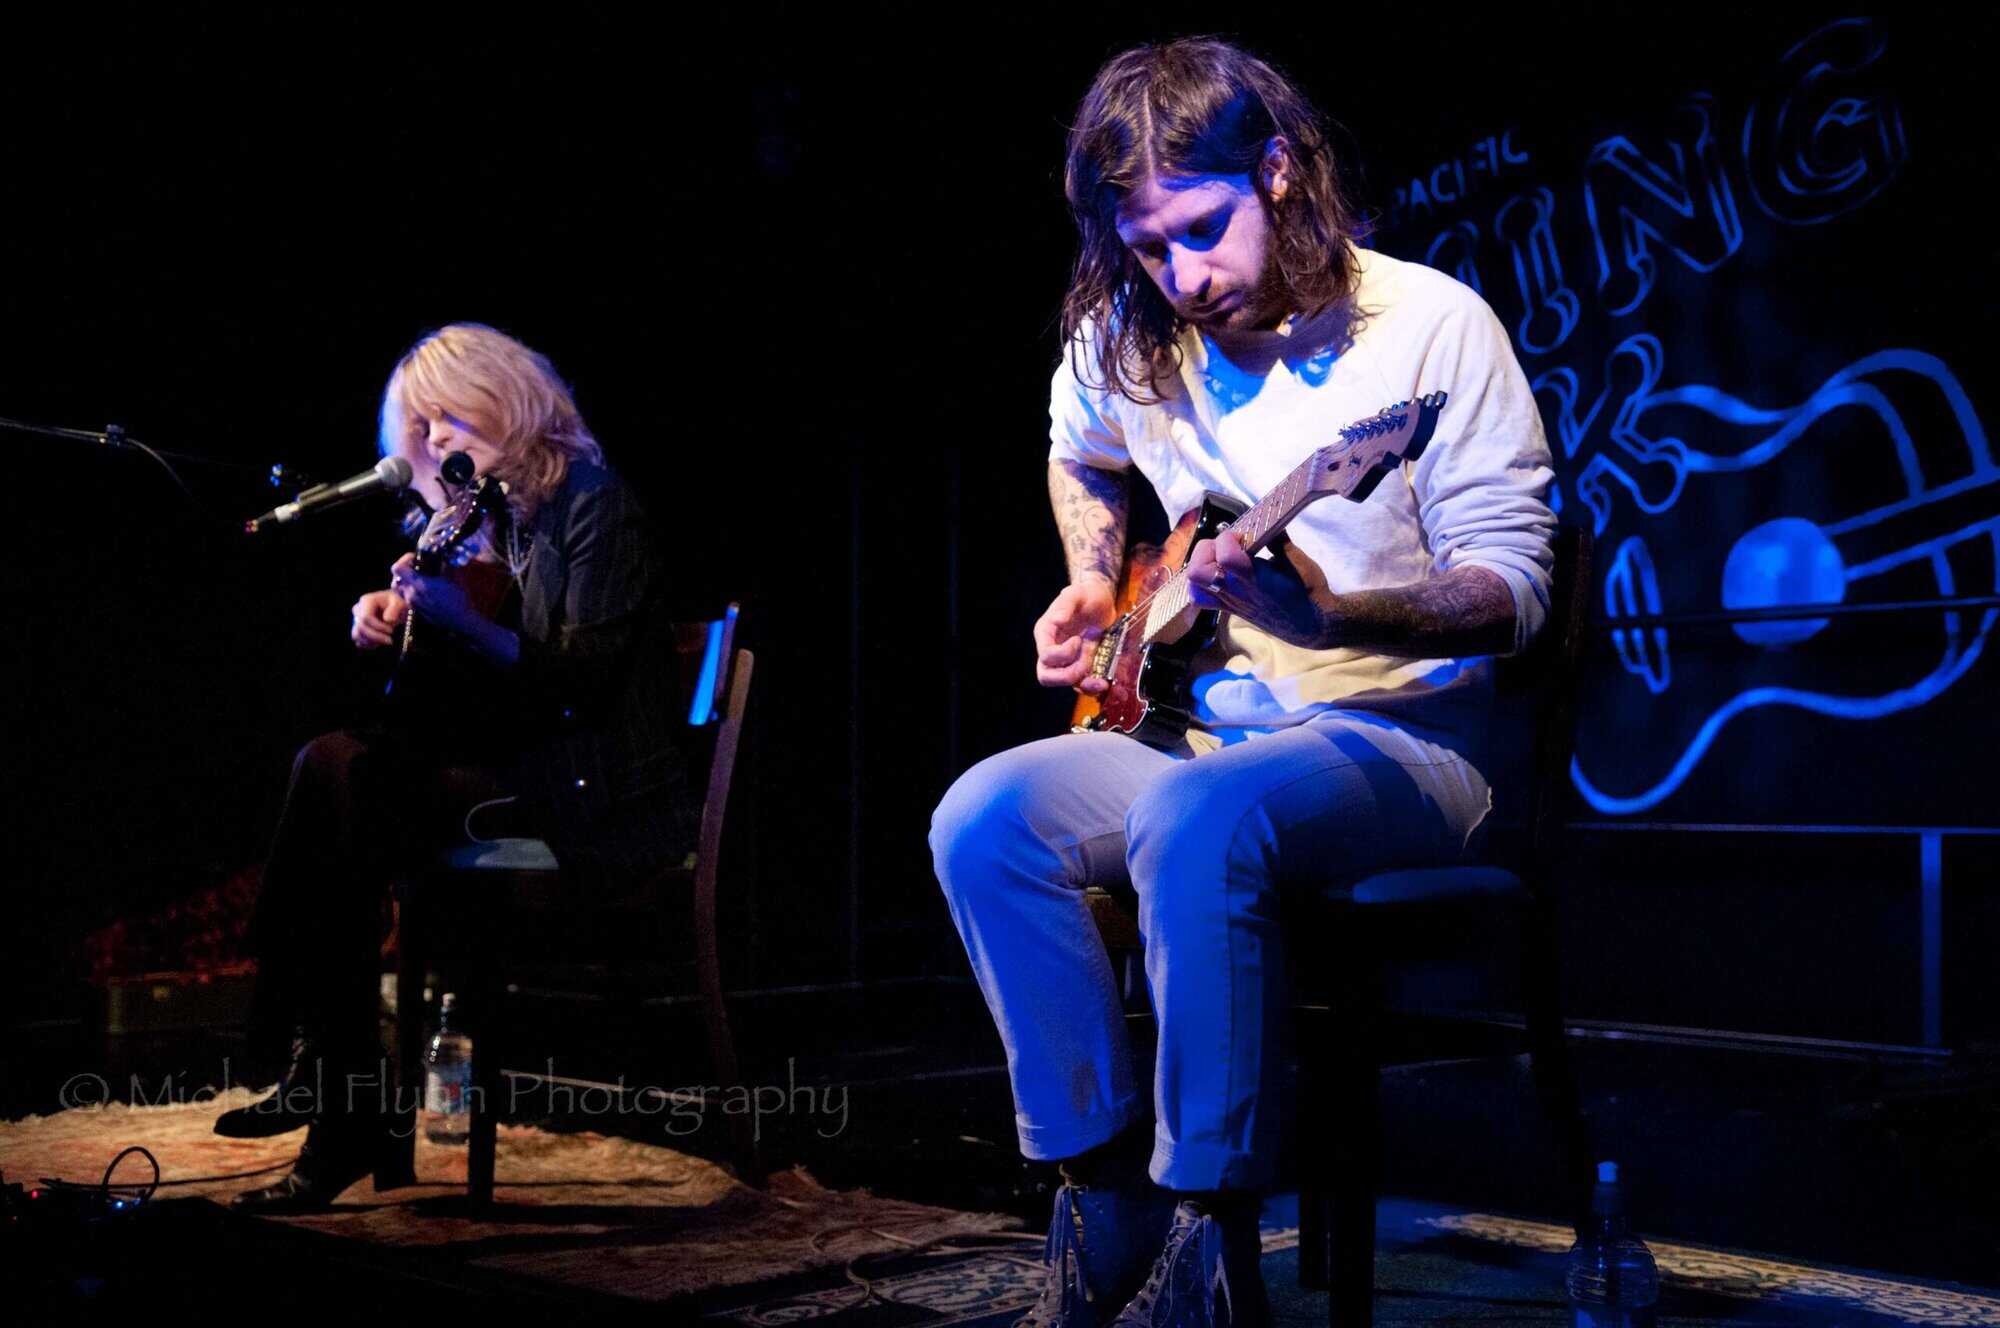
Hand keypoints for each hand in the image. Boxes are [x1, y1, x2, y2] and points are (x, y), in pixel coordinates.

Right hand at [350, 589, 407, 649]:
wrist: (393, 609)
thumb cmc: (396, 605)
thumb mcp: (400, 603)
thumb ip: (395, 609)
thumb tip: (387, 620)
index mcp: (367, 601)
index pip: (366, 617)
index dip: (378, 627)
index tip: (391, 631)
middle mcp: (358, 610)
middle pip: (360, 627)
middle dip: (376, 636)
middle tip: (390, 641)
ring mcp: (356, 621)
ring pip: (357, 635)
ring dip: (372, 642)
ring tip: (386, 641)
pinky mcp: (358, 630)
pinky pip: (359, 641)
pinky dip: (369, 645)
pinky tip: (381, 643)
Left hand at [386, 553, 478, 636]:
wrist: (461, 622)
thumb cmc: (458, 599)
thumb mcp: (452, 578)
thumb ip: (442, 565)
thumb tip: (440, 557)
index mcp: (419, 585)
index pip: (397, 568)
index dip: (405, 560)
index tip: (416, 559)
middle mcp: (411, 595)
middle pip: (395, 580)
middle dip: (403, 572)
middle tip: (416, 569)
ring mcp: (413, 605)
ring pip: (400, 591)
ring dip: (405, 583)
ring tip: (419, 580)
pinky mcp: (417, 612)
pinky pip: (407, 599)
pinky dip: (411, 592)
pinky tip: (425, 591)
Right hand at [1033, 580, 1117, 692]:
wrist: (1101, 600)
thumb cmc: (1086, 594)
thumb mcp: (1076, 593)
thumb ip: (1065, 604)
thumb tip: (1057, 620)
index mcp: (1046, 632)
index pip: (1045, 655)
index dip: (1063, 653)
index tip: (1079, 640)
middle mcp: (1053, 649)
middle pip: (1046, 676)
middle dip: (1067, 675)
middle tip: (1085, 664)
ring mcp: (1066, 659)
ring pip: (1063, 683)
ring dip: (1082, 683)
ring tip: (1099, 680)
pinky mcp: (1080, 664)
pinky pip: (1080, 683)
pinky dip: (1090, 687)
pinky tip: (1103, 683)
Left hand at [1185, 529, 1328, 646]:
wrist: (1312, 625)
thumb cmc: (1309, 593)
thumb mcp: (1300, 562)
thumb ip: (1279, 540)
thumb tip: (1266, 519)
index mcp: (1256, 580)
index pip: (1225, 556)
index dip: (1229, 537)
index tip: (1243, 534)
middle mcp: (1236, 593)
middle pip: (1198, 571)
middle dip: (1207, 549)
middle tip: (1226, 545)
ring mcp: (1229, 603)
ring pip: (1194, 584)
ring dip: (1200, 563)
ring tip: (1219, 556)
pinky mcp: (1228, 608)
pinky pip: (1200, 597)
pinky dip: (1200, 580)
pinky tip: (1216, 571)